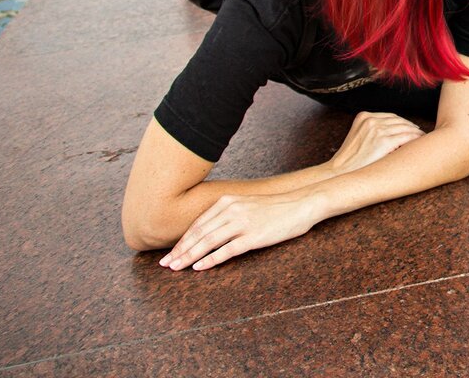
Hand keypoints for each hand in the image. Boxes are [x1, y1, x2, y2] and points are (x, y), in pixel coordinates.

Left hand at [159, 191, 318, 270]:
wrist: (303, 203)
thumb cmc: (278, 207)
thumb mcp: (249, 204)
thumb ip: (230, 214)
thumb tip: (213, 230)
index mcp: (228, 201)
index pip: (198, 224)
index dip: (182, 240)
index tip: (171, 252)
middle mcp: (232, 210)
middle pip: (198, 233)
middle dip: (180, 250)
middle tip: (165, 264)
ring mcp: (242, 222)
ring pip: (207, 242)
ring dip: (189, 257)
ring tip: (176, 268)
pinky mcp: (253, 236)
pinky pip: (226, 250)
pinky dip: (210, 260)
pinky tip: (198, 268)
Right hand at [329, 111, 423, 174]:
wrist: (339, 172)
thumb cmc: (350, 159)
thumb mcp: (357, 136)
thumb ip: (371, 130)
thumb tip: (393, 132)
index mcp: (364, 116)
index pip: (391, 116)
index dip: (403, 123)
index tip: (412, 128)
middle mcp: (371, 120)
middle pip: (399, 121)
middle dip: (411, 127)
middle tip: (420, 134)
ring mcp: (378, 130)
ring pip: (405, 128)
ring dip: (416, 133)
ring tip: (423, 139)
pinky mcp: (384, 141)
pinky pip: (407, 137)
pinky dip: (416, 139)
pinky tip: (420, 143)